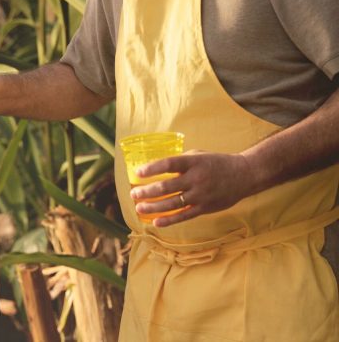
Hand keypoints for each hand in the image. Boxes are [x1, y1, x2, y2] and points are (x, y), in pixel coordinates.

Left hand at [130, 151, 257, 226]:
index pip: (169, 164)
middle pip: (167, 187)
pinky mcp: (205, 208)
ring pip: (172, 203)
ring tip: (139, 207)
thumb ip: (179, 162)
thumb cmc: (216, 163)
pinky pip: (184, 216)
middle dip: (147, 191)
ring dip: (153, 207)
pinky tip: (155, 221)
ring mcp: (201, 195)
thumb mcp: (198, 155)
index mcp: (193, 162)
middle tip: (134, 194)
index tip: (138, 173)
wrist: (244, 175)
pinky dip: (169, 220)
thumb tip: (156, 168)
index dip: (152, 168)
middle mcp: (196, 179)